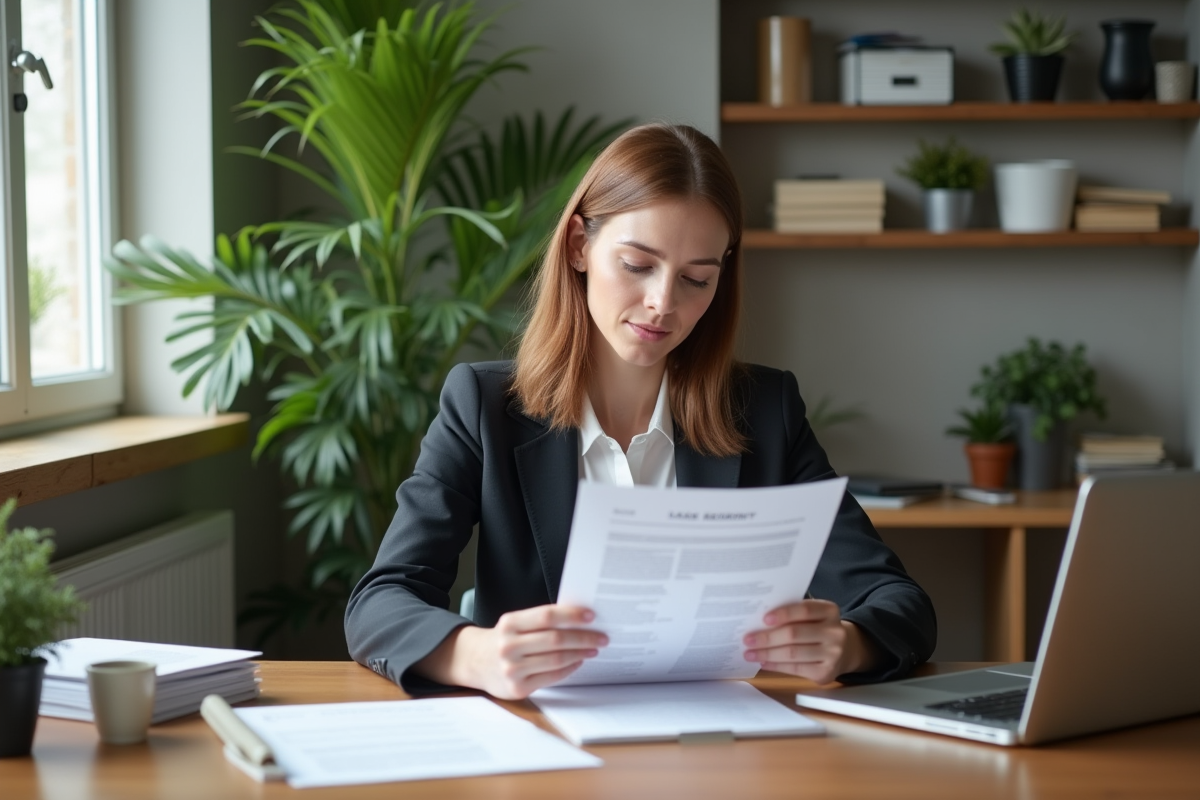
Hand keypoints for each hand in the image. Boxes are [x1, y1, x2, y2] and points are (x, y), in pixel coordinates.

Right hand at [418, 604, 607, 699]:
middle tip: (602, 636)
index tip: (591, 616)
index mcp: (509, 624)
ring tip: (593, 648)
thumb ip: (540, 621)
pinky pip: (551, 677)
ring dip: (580, 653)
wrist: (475, 663)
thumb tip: (578, 619)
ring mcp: (512, 669)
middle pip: (555, 639)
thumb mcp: (514, 624)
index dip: (571, 615)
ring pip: (556, 659)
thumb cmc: (503, 640)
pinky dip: (569, 668)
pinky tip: (578, 661)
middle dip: (583, 637)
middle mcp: (508, 646)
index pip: (546, 616)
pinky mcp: (518, 688)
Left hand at [742, 600, 875, 684]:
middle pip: (794, 634)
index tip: (764, 619)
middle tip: (748, 639)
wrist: (845, 650)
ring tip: (750, 653)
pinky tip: (763, 662)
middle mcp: (834, 632)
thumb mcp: (814, 615)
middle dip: (767, 637)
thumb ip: (794, 614)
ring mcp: (833, 654)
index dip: (783, 614)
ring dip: (767, 654)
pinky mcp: (826, 673)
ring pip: (793, 654)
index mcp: (830, 611)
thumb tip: (759, 622)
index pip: (804, 610)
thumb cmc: (819, 628)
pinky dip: (776, 665)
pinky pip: (795, 669)